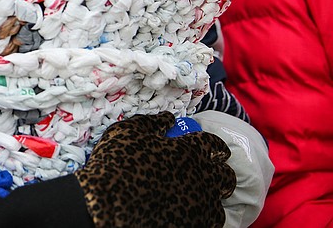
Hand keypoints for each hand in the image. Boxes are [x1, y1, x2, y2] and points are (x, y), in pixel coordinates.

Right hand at [75, 112, 235, 227]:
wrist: (111, 201)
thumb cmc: (118, 161)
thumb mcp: (130, 131)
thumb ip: (152, 122)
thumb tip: (168, 119)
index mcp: (189, 151)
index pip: (213, 144)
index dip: (215, 146)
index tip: (216, 150)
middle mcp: (201, 177)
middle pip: (225, 176)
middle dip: (221, 173)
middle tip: (212, 174)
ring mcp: (199, 203)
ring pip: (220, 203)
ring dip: (212, 198)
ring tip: (200, 198)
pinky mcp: (194, 224)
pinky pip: (209, 222)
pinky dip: (203, 217)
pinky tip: (190, 213)